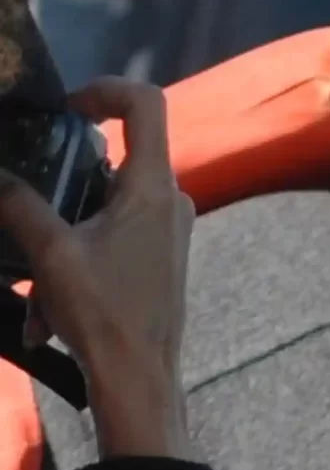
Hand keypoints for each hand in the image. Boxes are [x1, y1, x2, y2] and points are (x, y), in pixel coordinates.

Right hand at [0, 79, 196, 458]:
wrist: (140, 380)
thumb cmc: (104, 313)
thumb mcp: (50, 251)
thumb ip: (18, 201)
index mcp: (154, 189)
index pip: (146, 103)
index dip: (104, 89)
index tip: (64, 108)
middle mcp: (172, 203)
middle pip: (117, 154)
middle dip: (64, 171)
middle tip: (29, 189)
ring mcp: (170, 232)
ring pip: (107, 200)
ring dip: (62, 226)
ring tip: (34, 271)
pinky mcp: (160, 259)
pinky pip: (113, 235)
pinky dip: (76, 255)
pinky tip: (47, 306)